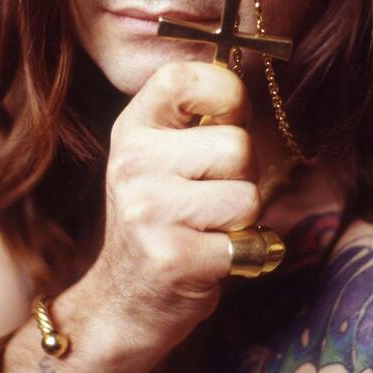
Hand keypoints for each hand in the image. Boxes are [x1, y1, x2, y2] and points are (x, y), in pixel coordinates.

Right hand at [88, 61, 260, 353]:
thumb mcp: (160, 156)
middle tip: (212, 194)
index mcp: (133, 128)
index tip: (229, 117)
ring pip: (248, 195)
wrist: (125, 296)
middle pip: (237, 145)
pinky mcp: (170, 256)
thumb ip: (195, 119)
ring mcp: (148, 209)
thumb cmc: (159, 216)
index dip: (225, 91)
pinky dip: (240, 253)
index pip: (183, 77)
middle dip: (242, 174)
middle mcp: (133, 162)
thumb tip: (245, 76)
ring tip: (209, 225)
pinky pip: (245, 241)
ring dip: (242, 217)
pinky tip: (207, 255)